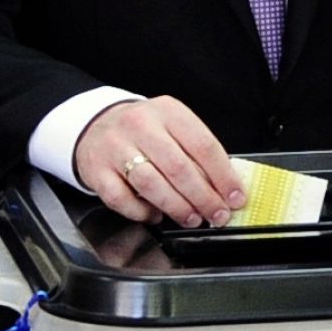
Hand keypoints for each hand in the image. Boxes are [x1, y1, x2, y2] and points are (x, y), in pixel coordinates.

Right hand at [74, 96, 245, 227]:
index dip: (223, 176)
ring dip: (177, 207)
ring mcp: (115, 148)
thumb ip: (196, 151)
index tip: (235, 197)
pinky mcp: (96, 170)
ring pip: (151, 184)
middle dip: (203, 197)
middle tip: (217, 215)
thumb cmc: (145, 131)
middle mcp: (141, 126)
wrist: (97, 126)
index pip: (203, 145)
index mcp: (169, 112)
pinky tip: (155, 216)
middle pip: (179, 168)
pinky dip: (142, 212)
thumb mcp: (173, 126)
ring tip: (192, 218)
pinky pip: (121, 199)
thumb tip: (225, 186)